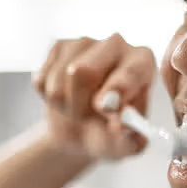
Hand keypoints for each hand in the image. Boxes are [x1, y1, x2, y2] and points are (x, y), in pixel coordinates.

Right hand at [31, 33, 155, 160]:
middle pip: (83, 71)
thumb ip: (129, 139)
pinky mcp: (59, 46)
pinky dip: (49, 99)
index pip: (130, 71)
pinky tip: (65, 97)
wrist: (83, 130)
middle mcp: (117, 44)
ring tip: (79, 109)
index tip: (105, 108)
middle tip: (88, 117)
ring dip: (64, 104)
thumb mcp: (125, 145)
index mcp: (143, 62)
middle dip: (80, 103)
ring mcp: (86, 42)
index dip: (117, 89)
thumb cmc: (112, 133)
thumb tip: (120, 126)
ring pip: (60, 78)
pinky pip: (42, 80)